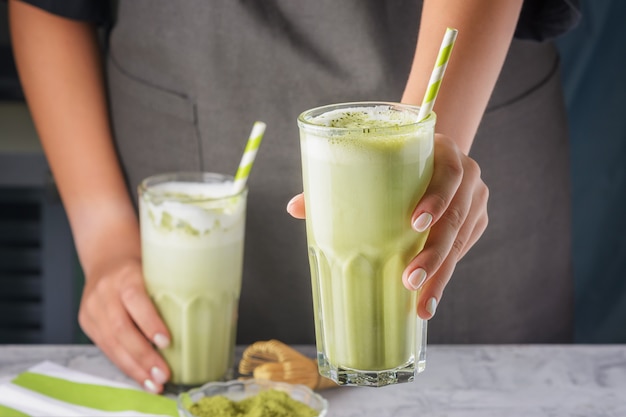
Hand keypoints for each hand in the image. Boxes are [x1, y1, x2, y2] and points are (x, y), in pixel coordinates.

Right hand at [78, 257, 171, 392]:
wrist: (107, 256)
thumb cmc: (141, 264)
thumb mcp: (157, 268)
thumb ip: (177, 288)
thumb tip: (222, 314)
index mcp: (126, 274)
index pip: (135, 299)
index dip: (150, 323)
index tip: (167, 342)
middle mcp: (105, 292)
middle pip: (121, 329)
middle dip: (143, 356)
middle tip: (163, 374)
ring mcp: (92, 309)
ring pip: (111, 344)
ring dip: (134, 368)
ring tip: (154, 383)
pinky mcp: (87, 323)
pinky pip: (106, 348)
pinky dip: (125, 365)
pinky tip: (141, 376)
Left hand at [286, 133, 488, 319]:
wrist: (430, 154)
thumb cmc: (392, 160)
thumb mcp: (372, 161)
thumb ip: (337, 181)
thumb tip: (293, 208)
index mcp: (440, 151)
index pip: (448, 171)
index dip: (436, 196)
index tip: (414, 222)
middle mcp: (466, 175)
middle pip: (457, 214)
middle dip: (434, 251)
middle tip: (411, 279)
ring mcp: (475, 199)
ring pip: (462, 240)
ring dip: (441, 274)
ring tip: (422, 304)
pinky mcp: (477, 221)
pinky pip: (464, 249)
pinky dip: (446, 273)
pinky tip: (430, 298)